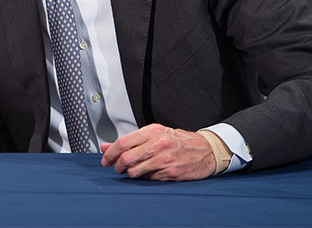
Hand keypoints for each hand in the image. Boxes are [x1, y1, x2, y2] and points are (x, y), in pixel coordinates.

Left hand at [99, 123, 216, 180]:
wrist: (205, 150)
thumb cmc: (178, 141)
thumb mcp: (154, 134)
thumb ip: (130, 141)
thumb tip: (106, 147)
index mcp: (152, 131)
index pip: (123, 142)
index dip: (110, 153)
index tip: (106, 159)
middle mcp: (158, 144)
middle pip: (126, 158)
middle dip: (117, 165)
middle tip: (117, 167)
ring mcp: (165, 159)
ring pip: (135, 171)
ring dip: (129, 173)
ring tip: (131, 171)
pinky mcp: (171, 173)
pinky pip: (148, 179)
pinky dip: (143, 177)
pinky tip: (147, 173)